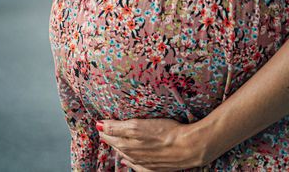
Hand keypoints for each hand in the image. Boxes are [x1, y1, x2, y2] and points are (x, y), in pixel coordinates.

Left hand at [96, 117, 216, 171]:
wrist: (189, 147)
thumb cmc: (166, 132)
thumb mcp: (137, 125)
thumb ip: (116, 126)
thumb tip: (99, 125)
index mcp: (126, 143)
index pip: (108, 133)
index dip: (104, 127)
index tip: (101, 121)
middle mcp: (132, 154)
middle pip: (115, 144)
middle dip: (109, 136)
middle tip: (105, 129)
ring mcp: (142, 162)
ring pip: (125, 155)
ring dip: (118, 147)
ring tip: (114, 140)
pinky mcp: (153, 168)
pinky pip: (136, 166)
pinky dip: (129, 163)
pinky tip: (127, 161)